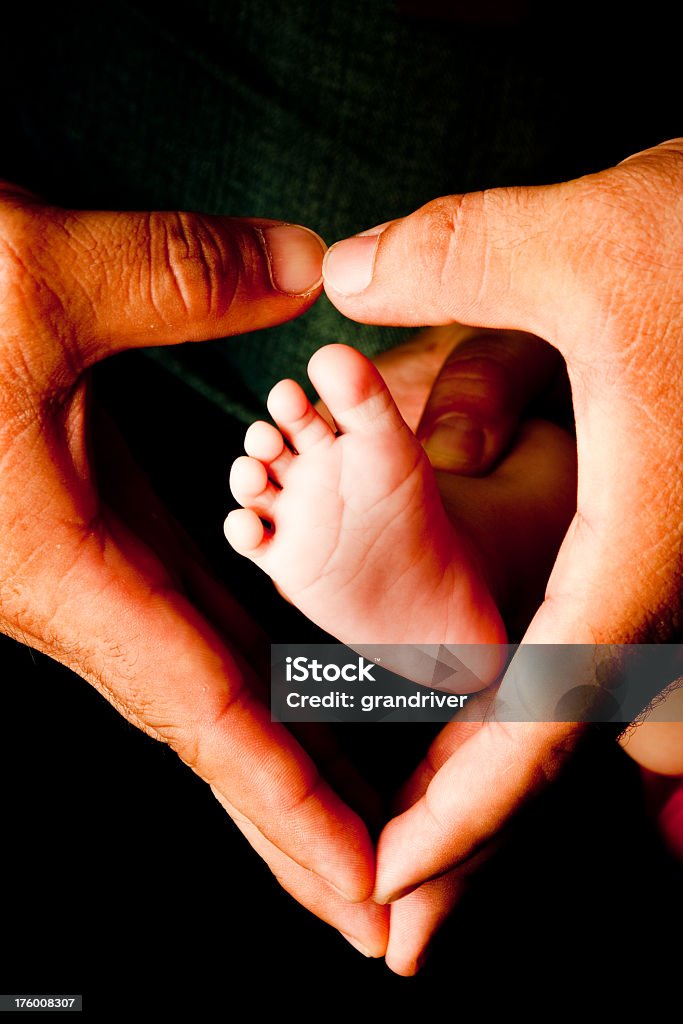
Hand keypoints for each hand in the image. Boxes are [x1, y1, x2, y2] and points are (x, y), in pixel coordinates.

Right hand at [0, 185, 386, 954]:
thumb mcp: (32, 279)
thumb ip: (174, 277)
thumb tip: (297, 266)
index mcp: (62, 567)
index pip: (206, 708)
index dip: (290, 802)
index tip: (363, 883)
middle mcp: (73, 591)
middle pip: (210, 730)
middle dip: (295, 821)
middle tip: (380, 902)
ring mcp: (77, 569)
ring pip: (200, 684)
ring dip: (277, 757)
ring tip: (357, 815)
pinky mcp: (78, 531)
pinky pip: (180, 622)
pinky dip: (241, 673)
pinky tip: (282, 686)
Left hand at [322, 139, 682, 969]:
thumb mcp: (593, 239)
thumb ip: (453, 257)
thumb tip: (344, 273)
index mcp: (642, 539)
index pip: (539, 713)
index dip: (463, 814)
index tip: (388, 883)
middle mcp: (671, 573)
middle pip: (567, 748)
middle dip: (481, 835)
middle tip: (404, 918)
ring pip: (598, 713)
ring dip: (513, 777)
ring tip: (438, 841)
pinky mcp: (676, 533)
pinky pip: (615, 649)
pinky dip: (553, 703)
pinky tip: (505, 709)